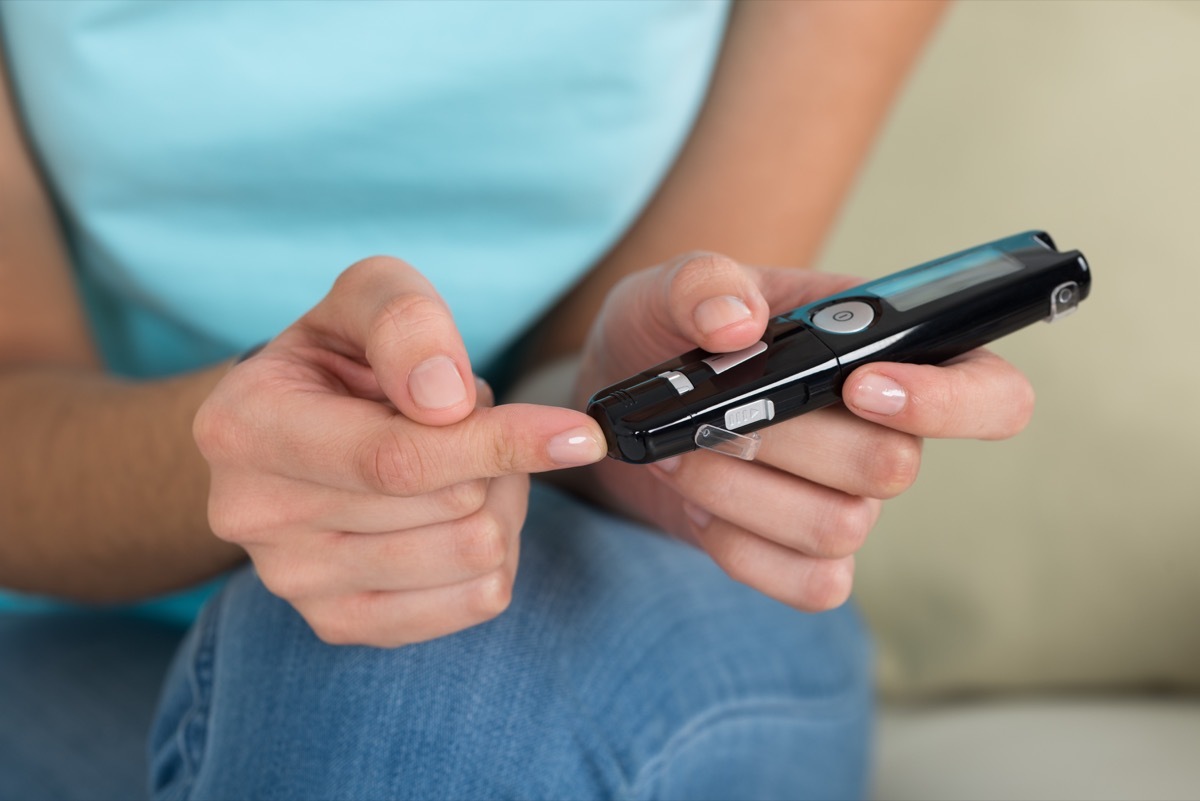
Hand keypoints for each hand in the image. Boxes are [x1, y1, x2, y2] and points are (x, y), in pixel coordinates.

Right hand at [194, 257, 606, 646]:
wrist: (290, 426)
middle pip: (451, 508)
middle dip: (494, 456)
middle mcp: (253, 515)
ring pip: (473, 555)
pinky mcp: (338, 623)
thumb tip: (448, 402)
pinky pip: (474, 601)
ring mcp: (292, 582)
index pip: (397, 459)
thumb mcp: (367, 295)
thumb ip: (405, 321)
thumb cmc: (341, 356)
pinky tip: (456, 515)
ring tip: (459, 465)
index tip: (579, 434)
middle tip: (466, 422)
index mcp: (245, 428)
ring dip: (499, 500)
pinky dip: (494, 553)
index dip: (499, 444)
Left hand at [574, 253, 1033, 610]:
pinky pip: (813, 583)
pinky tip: (702, 510)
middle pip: (893, 467)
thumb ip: (701, 283)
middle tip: (707, 417)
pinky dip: (743, 549)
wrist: (621, 414)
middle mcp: (882, 432)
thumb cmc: (662, 339)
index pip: (989, 389)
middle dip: (784, 443)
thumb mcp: (665, 291)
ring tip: (684, 454)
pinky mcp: (808, 558)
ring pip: (840, 528)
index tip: (862, 386)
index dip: (949, 400)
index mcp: (880, 350)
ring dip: (744, 492)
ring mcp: (849, 502)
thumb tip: (737, 322)